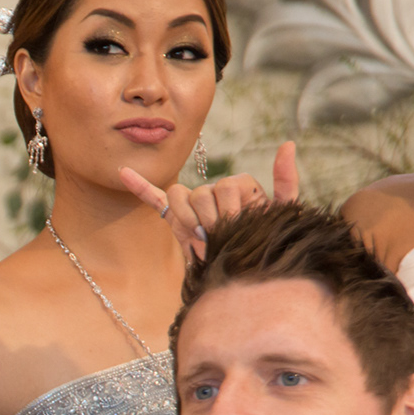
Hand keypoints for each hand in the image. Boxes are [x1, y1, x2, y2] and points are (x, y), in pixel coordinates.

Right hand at [120, 140, 297, 260]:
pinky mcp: (175, 217)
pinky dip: (140, 186)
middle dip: (211, 220)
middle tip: (220, 239)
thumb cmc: (268, 239)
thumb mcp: (283, 212)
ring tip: (202, 237)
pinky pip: (155, 198)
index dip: (230, 211)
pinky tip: (125, 172)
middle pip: (202, 193)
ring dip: (188, 218)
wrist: (248, 271)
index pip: (225, 187)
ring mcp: (194, 203)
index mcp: (238, 185)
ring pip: (179, 196)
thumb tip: (288, 143)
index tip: (239, 229)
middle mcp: (213, 190)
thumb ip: (286, 180)